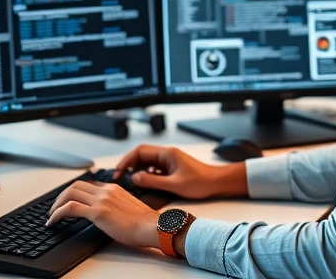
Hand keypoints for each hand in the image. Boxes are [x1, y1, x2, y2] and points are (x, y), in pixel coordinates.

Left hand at [46, 181, 159, 248]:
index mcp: (113, 188)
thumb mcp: (128, 207)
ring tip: (52, 215)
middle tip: (55, 207)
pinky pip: (70, 208)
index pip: (88, 185)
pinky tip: (53, 221)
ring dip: (56, 204)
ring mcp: (101, 200)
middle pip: (75, 185)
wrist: (152, 227)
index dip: (74, 192)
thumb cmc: (144, 222)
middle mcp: (106, 190)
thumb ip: (116, 205)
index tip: (68, 201)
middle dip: (62, 196)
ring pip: (70, 194)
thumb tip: (108, 213)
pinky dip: (58, 213)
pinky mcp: (97, 212)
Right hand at [114, 144, 247, 199]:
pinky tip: (144, 181)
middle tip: (119, 175)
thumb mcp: (174, 184)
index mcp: (167, 154)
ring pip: (147, 160)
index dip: (126, 160)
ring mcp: (170, 160)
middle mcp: (167, 154)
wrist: (217, 182)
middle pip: (142, 154)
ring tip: (128, 178)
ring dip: (137, 168)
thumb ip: (152, 181)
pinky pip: (154, 167)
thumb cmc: (201, 182)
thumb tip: (134, 178)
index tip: (118, 171)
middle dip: (129, 163)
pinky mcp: (172, 167)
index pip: (140, 152)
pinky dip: (146, 172)